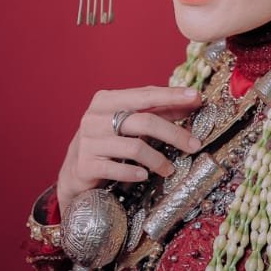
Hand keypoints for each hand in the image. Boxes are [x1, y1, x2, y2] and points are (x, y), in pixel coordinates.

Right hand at [57, 86, 203, 213]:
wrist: (74, 172)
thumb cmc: (107, 142)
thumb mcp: (128, 124)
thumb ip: (156, 112)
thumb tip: (191, 102)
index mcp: (106, 100)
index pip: (145, 94)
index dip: (172, 96)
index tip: (196, 97)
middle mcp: (95, 118)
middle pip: (144, 122)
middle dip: (174, 133)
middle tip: (195, 145)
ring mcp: (88, 142)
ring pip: (134, 147)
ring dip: (158, 160)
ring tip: (169, 169)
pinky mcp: (85, 165)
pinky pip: (117, 169)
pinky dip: (135, 173)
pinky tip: (145, 176)